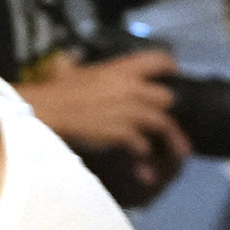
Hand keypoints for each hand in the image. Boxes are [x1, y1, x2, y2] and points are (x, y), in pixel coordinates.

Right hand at [22, 50, 186, 196]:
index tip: (174, 75)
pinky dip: (145, 160)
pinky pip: (143, 147)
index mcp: (121, 68)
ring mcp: (130, 111)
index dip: (170, 67)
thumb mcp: (69, 69)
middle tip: (169, 120)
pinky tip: (145, 171)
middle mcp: (132, 87)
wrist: (49, 111)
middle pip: (167, 97)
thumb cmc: (56, 89)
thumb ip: (76, 64)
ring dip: (171, 139)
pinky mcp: (124, 132)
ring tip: (180, 152)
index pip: (158, 60)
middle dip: (168, 110)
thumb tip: (70, 58)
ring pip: (163, 124)